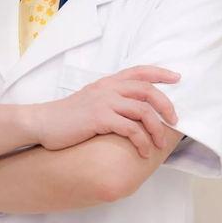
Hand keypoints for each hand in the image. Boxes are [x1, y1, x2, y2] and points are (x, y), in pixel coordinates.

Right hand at [32, 65, 180, 157]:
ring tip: (158, 144)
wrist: (44, 122)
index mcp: (108, 82)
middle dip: (165, 105)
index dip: (160, 72)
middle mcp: (108, 88)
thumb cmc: (69, 115)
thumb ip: (110, 98)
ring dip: (156, 129)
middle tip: (174, 120)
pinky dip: (141, 141)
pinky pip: (130, 128)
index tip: (177, 77)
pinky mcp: (99, 118)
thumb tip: (132, 107)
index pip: (139, 71)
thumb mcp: (92, 99)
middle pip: (146, 90)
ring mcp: (104, 102)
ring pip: (142, 110)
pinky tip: (143, 151)